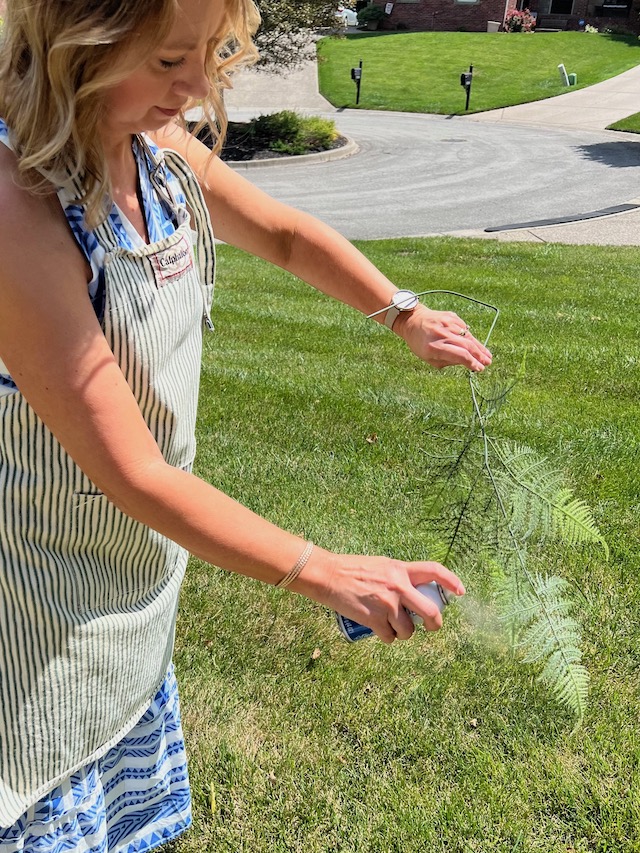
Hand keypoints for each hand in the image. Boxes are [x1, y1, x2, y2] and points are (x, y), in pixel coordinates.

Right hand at [294, 549, 464, 643]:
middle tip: (432, 627)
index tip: (461, 592)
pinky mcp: (374, 619)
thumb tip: (414, 594)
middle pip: (430, 612)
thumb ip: (398, 577)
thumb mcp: (381, 565)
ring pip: (409, 630)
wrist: (328, 575)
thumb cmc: (352, 569)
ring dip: (403, 633)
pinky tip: (379, 631)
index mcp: (400, 569)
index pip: (434, 571)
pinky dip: (387, 638)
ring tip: (392, 626)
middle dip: (435, 624)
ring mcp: (387, 604)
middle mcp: (398, 586)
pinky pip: (390, 638)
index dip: (452, 581)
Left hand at [394, 304, 491, 371]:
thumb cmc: (420, 343)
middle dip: (480, 355)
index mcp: (434, 347)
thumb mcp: (428, 358)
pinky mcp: (451, 316)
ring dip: (479, 347)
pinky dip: (470, 337)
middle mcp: (442, 334)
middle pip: (467, 346)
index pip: (460, 355)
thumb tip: (466, 363)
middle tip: (488, 362)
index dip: (472, 363)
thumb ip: (447, 361)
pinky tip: (475, 344)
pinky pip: (464, 328)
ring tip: (487, 355)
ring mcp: (448, 323)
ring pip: (468, 336)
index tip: (479, 368)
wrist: (413, 320)